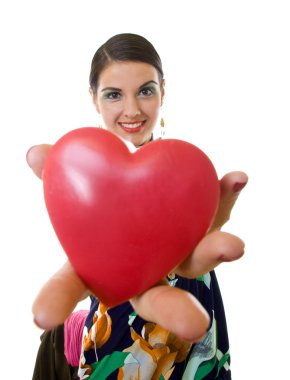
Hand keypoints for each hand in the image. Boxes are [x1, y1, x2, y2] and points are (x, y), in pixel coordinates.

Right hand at [27, 144, 246, 341]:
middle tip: (195, 323)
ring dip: (214, 251)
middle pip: (158, 296)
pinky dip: (225, 196)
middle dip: (174, 310)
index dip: (57, 299)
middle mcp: (145, 268)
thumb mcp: (80, 187)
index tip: (39, 316)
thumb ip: (58, 173)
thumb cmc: (107, 201)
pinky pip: (216, 211)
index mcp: (105, 263)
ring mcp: (177, 250)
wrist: (141, 191)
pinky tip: (235, 178)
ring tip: (233, 245)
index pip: (77, 285)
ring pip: (196, 260)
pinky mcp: (202, 224)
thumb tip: (34, 152)